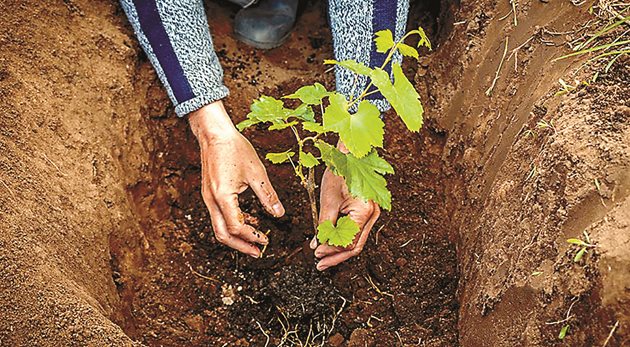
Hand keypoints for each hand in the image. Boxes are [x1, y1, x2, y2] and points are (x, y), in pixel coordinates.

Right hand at [189, 101, 284, 257]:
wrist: (214, 134)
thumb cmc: (235, 149)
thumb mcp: (257, 173)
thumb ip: (268, 196)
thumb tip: (280, 215)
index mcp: (223, 196)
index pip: (237, 227)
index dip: (252, 237)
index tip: (266, 241)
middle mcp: (211, 201)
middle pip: (222, 234)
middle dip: (241, 246)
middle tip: (257, 252)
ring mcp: (208, 198)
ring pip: (218, 227)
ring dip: (236, 237)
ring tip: (255, 239)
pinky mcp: (209, 194)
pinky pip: (218, 216)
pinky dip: (232, 223)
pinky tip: (249, 220)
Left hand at [310, 143, 379, 270]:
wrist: (350, 154)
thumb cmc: (340, 172)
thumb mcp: (328, 200)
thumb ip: (324, 225)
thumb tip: (318, 245)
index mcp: (365, 211)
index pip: (349, 242)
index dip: (332, 251)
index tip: (317, 254)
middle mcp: (373, 215)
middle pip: (356, 246)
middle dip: (336, 256)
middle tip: (320, 264)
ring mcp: (372, 214)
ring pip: (357, 240)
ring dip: (339, 250)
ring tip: (323, 257)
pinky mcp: (367, 212)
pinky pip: (356, 231)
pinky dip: (343, 239)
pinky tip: (330, 243)